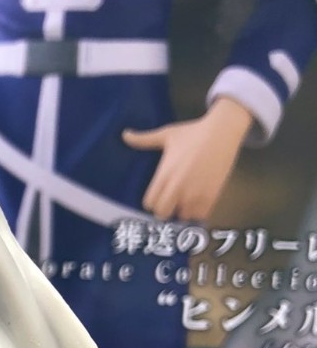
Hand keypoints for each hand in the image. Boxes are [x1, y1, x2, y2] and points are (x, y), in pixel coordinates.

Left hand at [122, 98, 253, 220]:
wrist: (222, 130)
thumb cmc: (192, 132)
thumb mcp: (166, 134)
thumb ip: (144, 139)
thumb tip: (125, 134)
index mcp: (164, 175)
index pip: (149, 203)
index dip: (151, 202)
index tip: (157, 197)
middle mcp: (178, 187)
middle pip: (162, 214)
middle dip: (165, 210)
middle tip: (170, 203)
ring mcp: (195, 193)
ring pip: (183, 216)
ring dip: (182, 211)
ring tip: (184, 202)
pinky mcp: (212, 195)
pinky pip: (201, 215)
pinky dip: (198, 212)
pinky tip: (198, 202)